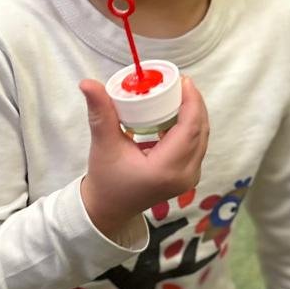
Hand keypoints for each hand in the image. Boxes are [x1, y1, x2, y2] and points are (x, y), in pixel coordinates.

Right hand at [79, 75, 208, 240]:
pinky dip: (190, 127)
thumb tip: (88, 83)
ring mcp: (189, 177)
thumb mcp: (103, 144)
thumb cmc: (106, 179)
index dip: (191, 101)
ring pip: (201, 137)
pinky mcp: (188, 176)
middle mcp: (184, 175)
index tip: (182, 80)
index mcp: (166, 168)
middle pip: (200, 130)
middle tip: (179, 82)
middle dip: (193, 103)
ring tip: (178, 94)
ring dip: (193, 114)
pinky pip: (196, 145)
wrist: (109, 208)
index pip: (190, 128)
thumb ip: (100, 111)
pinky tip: (176, 114)